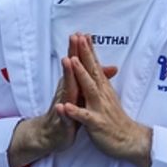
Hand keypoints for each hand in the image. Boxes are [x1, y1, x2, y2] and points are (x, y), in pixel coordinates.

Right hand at [6, 44, 117, 166]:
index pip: (78, 64)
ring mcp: (63, 104)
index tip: (85, 32)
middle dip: (73, 53)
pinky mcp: (62, 121)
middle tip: (74, 37)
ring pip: (65, 89)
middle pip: (70, 70)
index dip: (82, 49)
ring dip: (66, 75)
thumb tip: (113, 66)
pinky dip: (62, 111)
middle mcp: (67, 91)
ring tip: (66, 62)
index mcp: (74, 84)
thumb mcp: (84, 94)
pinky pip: (62, 116)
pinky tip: (61, 106)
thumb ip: (96, 79)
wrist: (53, 134)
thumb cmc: (72, 111)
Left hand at [58, 34, 152, 166]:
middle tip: (78, 37)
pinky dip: (75, 111)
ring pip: (88, 89)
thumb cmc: (116, 120)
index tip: (82, 34)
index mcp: (103, 88)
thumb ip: (104, 81)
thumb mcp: (110, 97)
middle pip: (92, 70)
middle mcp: (102, 94)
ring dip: (79, 74)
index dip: (88, 50)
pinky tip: (65, 106)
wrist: (129, 141)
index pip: (95, 65)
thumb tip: (103, 67)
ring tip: (71, 61)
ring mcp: (99, 108)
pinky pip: (84, 117)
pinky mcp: (96, 123)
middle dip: (84, 54)